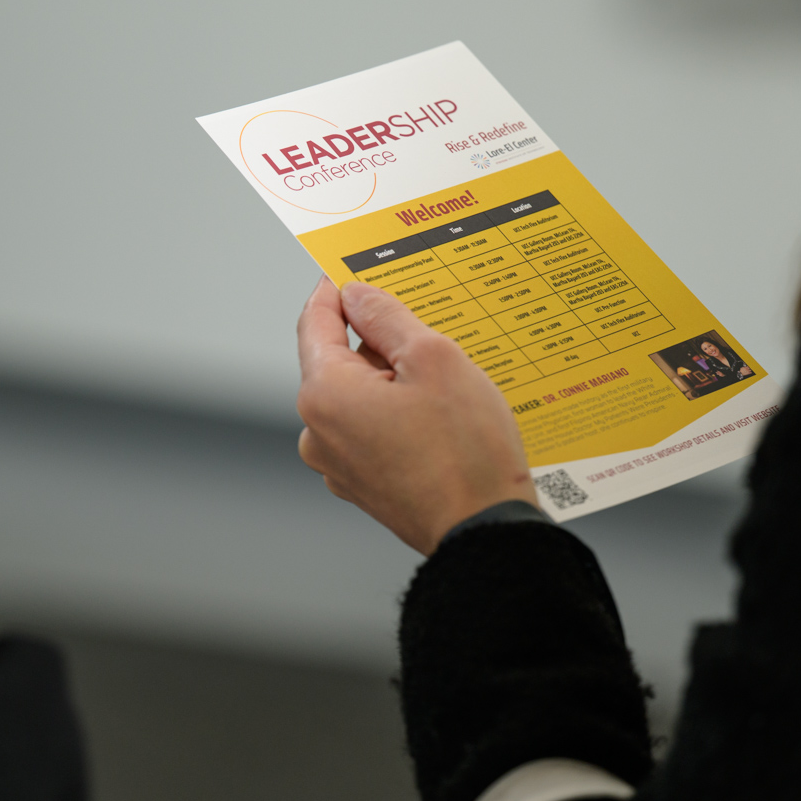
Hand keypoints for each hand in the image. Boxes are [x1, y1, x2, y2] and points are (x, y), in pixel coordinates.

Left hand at [296, 277, 536, 555]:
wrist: (484, 533)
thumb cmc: (464, 452)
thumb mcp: (434, 359)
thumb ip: (388, 318)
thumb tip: (359, 295)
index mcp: (324, 394)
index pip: (315, 321)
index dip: (336, 288)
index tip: (354, 268)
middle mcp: (319, 432)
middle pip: (340, 360)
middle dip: (377, 336)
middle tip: (424, 318)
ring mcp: (339, 464)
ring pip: (360, 395)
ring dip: (393, 376)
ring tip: (444, 372)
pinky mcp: (365, 484)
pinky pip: (374, 428)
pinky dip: (399, 410)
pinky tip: (441, 409)